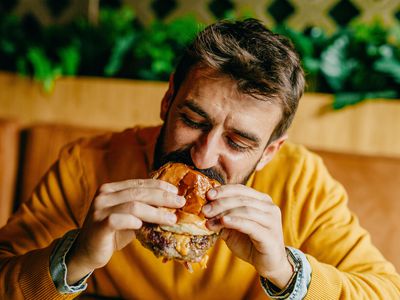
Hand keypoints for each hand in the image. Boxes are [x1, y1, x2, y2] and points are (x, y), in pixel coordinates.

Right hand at [66, 179, 184, 283]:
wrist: (86, 252)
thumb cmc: (112, 233)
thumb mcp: (129, 217)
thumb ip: (143, 208)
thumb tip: (171, 205)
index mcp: (111, 189)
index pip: (139, 183)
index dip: (159, 186)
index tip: (176, 192)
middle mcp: (104, 195)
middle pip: (139, 192)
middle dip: (163, 197)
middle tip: (180, 203)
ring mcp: (99, 209)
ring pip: (133, 205)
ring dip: (156, 212)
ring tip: (171, 219)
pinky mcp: (99, 225)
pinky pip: (119, 220)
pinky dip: (134, 221)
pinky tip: (143, 226)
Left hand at [203, 184, 292, 288]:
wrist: (268, 264)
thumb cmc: (250, 243)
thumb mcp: (233, 227)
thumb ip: (223, 216)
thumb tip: (206, 208)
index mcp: (262, 200)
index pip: (240, 189)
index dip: (223, 190)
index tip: (208, 194)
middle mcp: (269, 207)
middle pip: (241, 199)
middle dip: (220, 203)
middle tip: (204, 210)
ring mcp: (272, 221)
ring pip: (245, 210)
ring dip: (224, 213)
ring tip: (209, 219)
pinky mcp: (270, 236)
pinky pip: (250, 225)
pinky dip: (235, 221)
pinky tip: (223, 222)